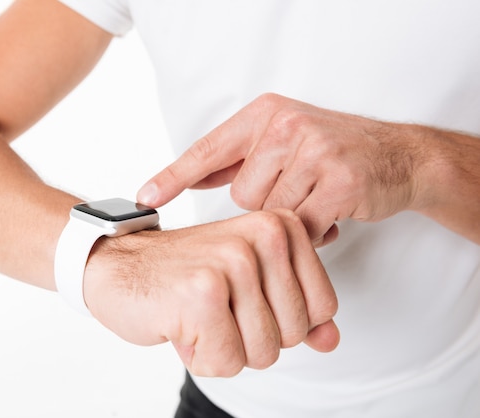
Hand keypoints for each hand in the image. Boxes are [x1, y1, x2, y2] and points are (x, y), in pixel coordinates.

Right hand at [82, 210, 338, 376]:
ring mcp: (233, 262)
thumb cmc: (184, 276)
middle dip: (249, 338)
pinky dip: (200, 357)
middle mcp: (263, 237)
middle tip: (214, 309)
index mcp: (281, 227)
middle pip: (292, 334)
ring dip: (222, 349)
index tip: (243, 300)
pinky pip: (226, 361)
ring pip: (261, 353)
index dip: (280, 320)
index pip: (321, 308)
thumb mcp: (248, 285)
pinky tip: (180, 325)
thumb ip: (294, 311)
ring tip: (196, 315)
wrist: (117, 266)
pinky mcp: (202, 292)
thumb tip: (330, 341)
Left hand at [137, 93, 423, 243]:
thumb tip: (192, 177)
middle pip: (242, 194)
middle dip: (266, 204)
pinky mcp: (339, 182)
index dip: (173, 176)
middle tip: (298, 191)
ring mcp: (315, 151)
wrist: (399, 156)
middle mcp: (286, 126)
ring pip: (270, 213)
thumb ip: (238, 159)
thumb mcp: (282, 140)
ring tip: (317, 199)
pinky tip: (331, 213)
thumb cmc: (334, 151)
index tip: (144, 197)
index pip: (208, 149)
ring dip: (291, 218)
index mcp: (265, 114)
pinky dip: (314, 230)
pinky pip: (302, 226)